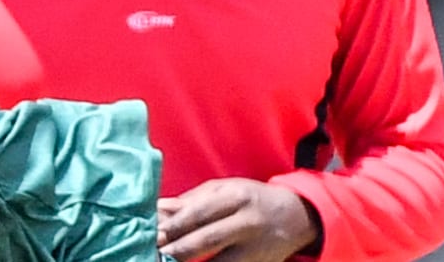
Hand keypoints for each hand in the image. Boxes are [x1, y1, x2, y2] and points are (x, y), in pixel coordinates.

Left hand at [156, 178, 320, 261]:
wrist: (295, 217)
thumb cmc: (250, 199)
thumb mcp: (224, 190)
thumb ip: (191, 201)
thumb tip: (157, 210)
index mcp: (235, 196)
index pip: (197, 213)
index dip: (171, 226)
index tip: (149, 234)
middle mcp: (247, 221)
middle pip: (204, 240)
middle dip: (174, 249)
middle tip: (150, 252)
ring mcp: (254, 248)